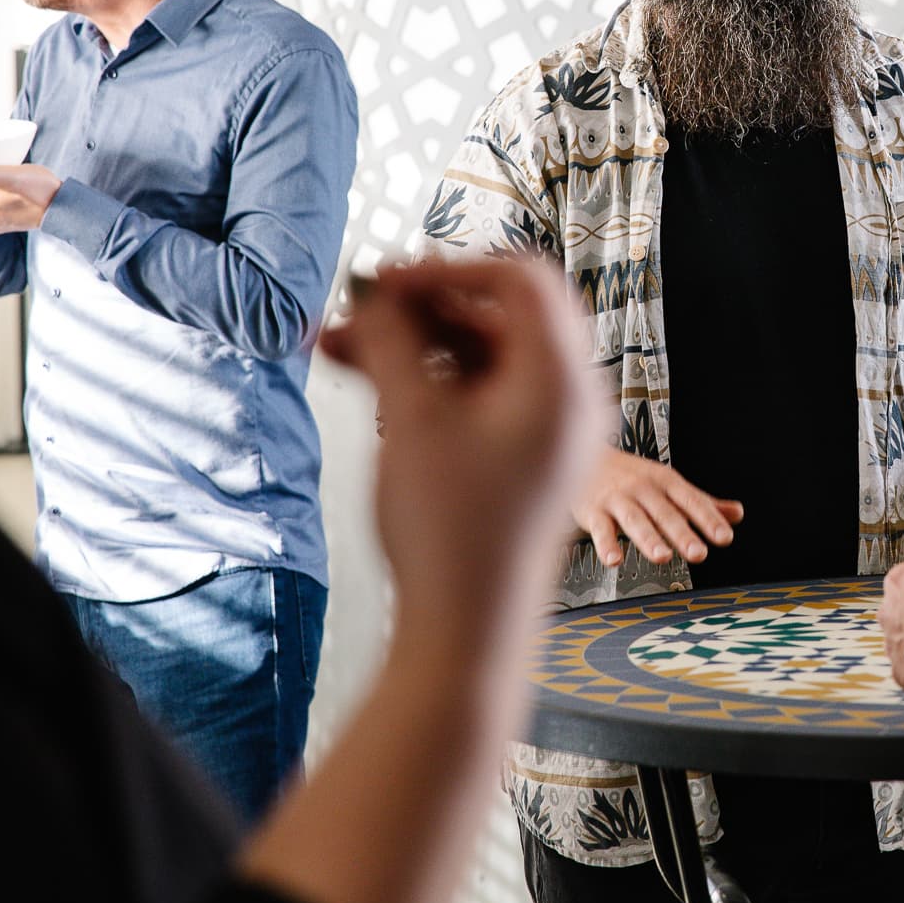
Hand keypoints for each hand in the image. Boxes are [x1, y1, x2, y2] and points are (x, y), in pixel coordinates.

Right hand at [321, 258, 606, 635]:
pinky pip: (476, 396)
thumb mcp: (413, 418)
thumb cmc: (451, 534)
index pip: (521, 280)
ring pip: (478, 357)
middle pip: (498, 317)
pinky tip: (364, 379)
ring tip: (336, 347)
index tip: (387, 282)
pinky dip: (427, 382)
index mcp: (561, 380)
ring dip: (413, 344)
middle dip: (421, 307)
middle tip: (358, 308)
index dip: (449, 269)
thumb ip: (392, 339)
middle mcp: (567, 399)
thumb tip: (374, 292)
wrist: (465, 634)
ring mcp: (546, 431)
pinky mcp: (521, 458)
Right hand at [574, 449, 743, 567]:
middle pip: (665, 513)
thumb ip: (701, 502)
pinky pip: (601, 529)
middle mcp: (643, 489)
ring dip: (648, 538)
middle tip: (698, 553)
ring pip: (635, 520)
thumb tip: (736, 514)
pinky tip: (614, 559)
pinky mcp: (594, 511)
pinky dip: (606, 544)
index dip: (709, 519)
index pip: (692, 501)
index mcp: (666, 482)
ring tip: (662, 556)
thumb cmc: (630, 475)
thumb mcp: (669, 483)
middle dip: (682, 533)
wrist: (585, 454)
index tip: (724, 537)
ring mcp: (618, 499)